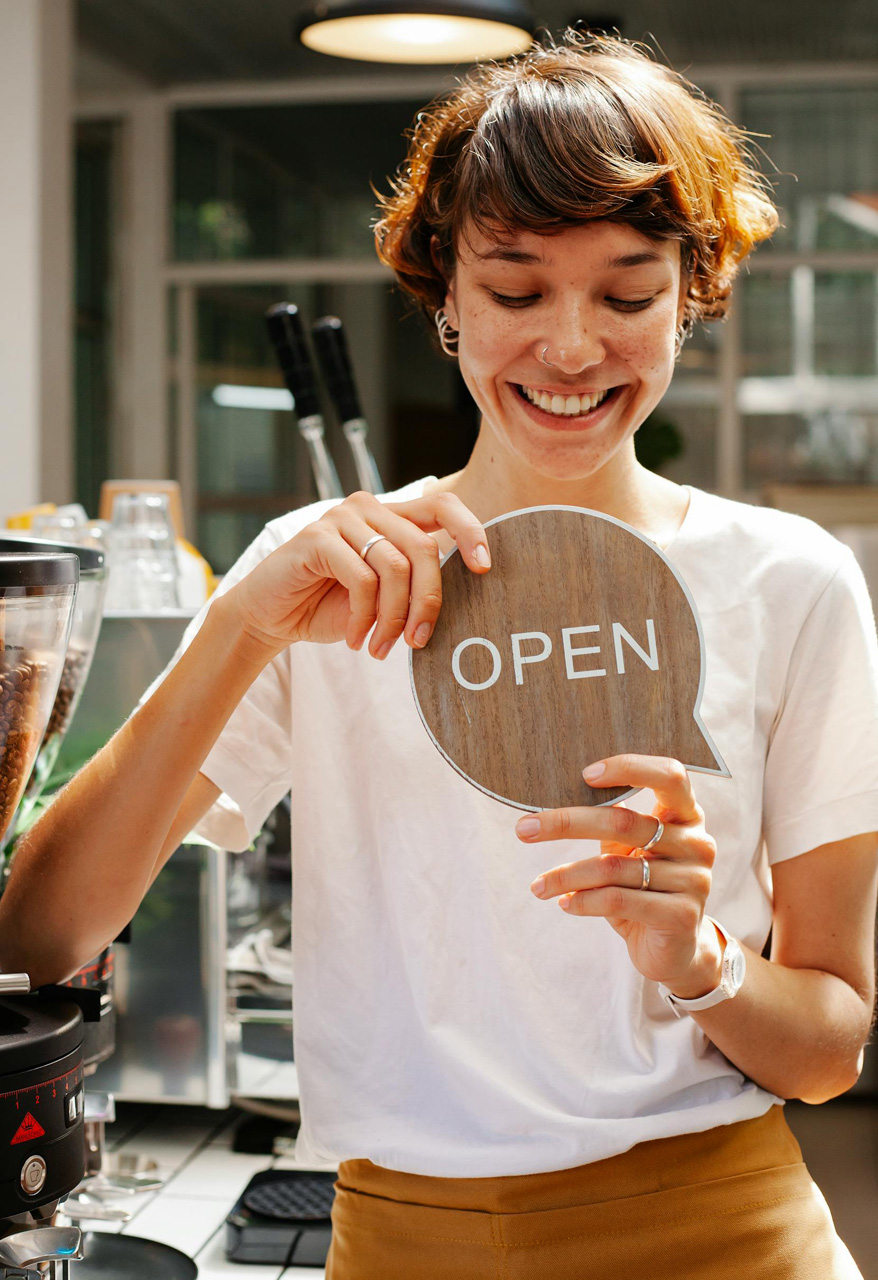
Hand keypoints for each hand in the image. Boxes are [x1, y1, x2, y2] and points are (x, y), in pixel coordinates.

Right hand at [227, 490, 490, 660]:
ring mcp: (341, 518)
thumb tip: (465, 592)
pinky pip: (362, 580)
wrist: (269, 616)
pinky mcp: (316, 538)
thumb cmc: (328, 607)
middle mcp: (368, 508)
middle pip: (424, 547)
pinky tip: (354, 637)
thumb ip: (414, 584)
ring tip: (380, 648)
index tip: (485, 568)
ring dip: (392, 618)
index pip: (443, 506)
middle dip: (428, 601)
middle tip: (418, 641)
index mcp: (390, 516)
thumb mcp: (382, 597)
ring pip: (395, 567)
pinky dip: (363, 617)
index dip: (470, 531)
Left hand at [518, 754, 722, 994]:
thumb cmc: (644, 887)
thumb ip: (613, 823)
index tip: (585, 775)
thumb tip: (560, 800)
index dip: (630, 768)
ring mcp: (693, 880)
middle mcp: (696, 842)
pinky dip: (583, 900)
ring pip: (612, 867)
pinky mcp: (681, 915)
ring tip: (538, 886)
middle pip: (624, 821)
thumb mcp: (631, 850)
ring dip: (565, 875)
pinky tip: (563, 903)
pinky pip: (618, 900)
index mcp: (687, 815)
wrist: (675, 949)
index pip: (670, 775)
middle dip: (566, 823)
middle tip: (524, 829)